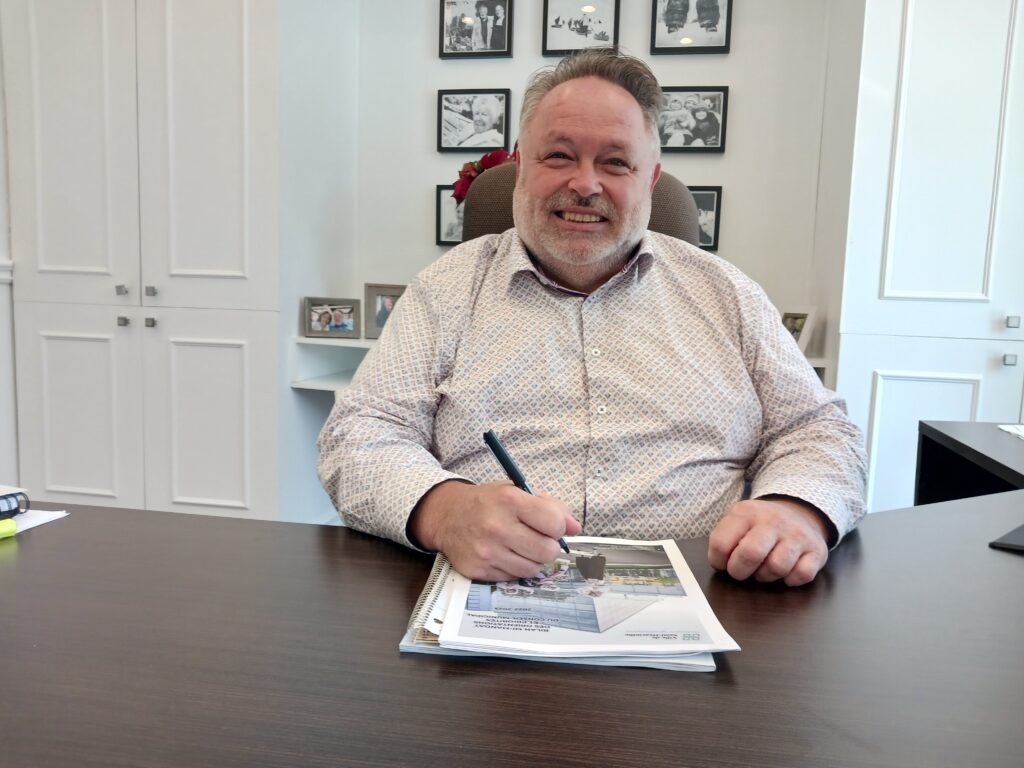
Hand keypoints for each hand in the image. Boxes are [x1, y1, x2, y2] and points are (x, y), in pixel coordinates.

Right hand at [408, 480, 582, 581]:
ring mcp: (486, 551)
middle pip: (547, 551)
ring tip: (522, 547)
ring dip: (533, 560)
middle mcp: (496, 526)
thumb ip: (550, 507)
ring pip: (532, 569)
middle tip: (539, 540)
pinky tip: (506, 555)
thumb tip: (575, 528)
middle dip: (549, 547)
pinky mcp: (477, 570)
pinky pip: (512, 578)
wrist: (447, 515)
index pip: (553, 523)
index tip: (550, 526)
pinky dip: (515, 568)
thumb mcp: (517, 492)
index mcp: (509, 500)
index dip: (558, 527)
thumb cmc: (488, 503)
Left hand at [707, 497, 829, 586]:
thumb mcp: (738, 520)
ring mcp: (797, 535)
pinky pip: (802, 575)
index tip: (723, 563)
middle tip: (741, 571)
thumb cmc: (761, 525)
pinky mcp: (817, 550)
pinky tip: (786, 571)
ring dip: (765, 576)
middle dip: (740, 572)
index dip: (718, 561)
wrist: (799, 512)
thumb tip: (720, 565)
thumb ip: (724, 538)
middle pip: (750, 554)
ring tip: (764, 568)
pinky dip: (791, 580)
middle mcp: (773, 520)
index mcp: (747, 512)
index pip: (721, 543)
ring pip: (776, 567)